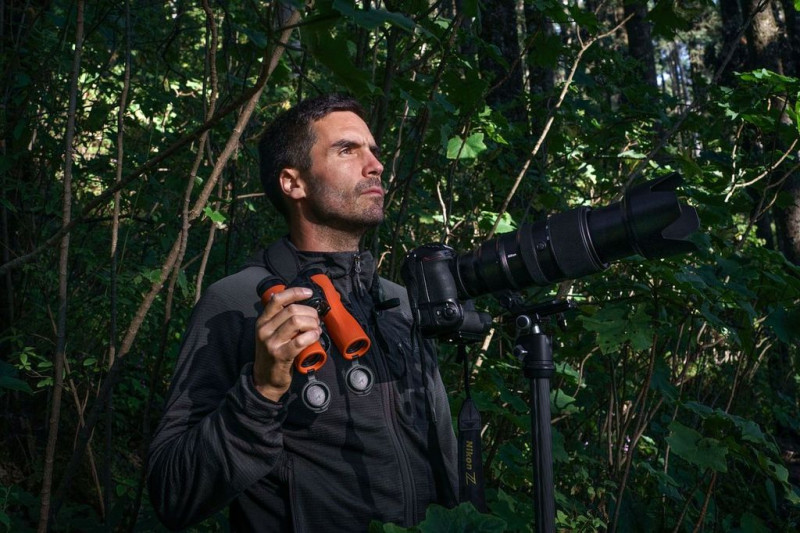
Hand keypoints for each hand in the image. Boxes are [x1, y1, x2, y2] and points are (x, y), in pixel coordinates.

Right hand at [253, 286, 321, 400]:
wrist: (265, 380)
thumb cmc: (272, 354)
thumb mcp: (270, 333)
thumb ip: (278, 318)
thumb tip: (294, 300)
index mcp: (262, 321)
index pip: (278, 299)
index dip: (295, 292)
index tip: (309, 293)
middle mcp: (264, 329)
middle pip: (292, 310)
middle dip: (310, 313)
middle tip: (316, 320)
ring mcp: (272, 342)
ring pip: (297, 321)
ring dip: (312, 324)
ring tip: (316, 329)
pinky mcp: (280, 355)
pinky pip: (300, 340)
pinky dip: (312, 336)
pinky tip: (315, 336)